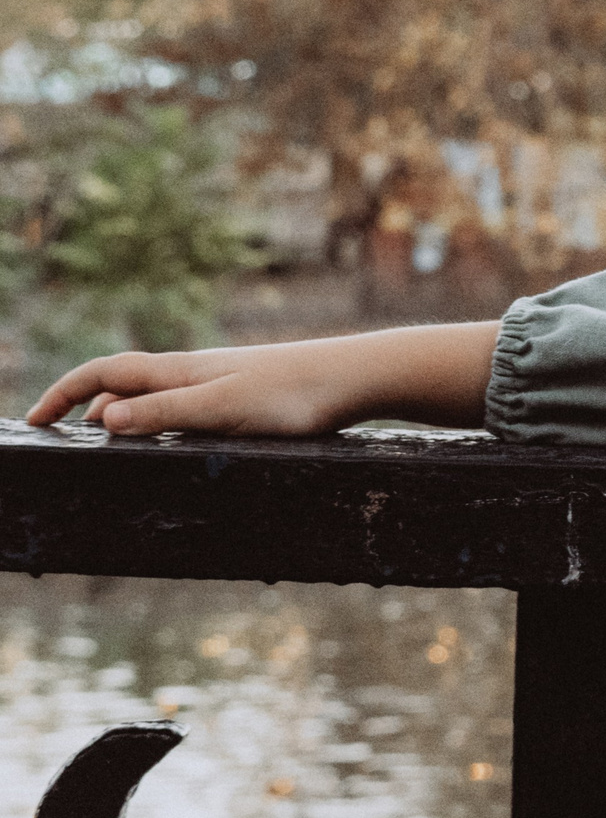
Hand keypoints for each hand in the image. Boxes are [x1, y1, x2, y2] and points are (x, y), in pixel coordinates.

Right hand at [24, 322, 501, 435]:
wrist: (360, 377)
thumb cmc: (294, 394)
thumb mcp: (222, 409)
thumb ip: (165, 414)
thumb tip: (104, 419)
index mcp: (180, 370)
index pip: (104, 373)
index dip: (64, 394)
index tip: (33, 422)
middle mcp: (196, 370)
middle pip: (125, 383)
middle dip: (87, 406)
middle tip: (59, 438)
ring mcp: (223, 381)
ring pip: (158, 396)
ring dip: (125, 417)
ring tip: (105, 446)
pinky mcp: (249, 395)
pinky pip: (189, 407)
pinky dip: (164, 422)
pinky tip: (175, 441)